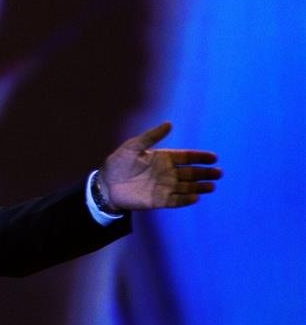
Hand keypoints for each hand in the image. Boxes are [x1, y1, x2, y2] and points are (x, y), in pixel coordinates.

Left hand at [100, 122, 221, 210]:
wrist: (106, 184)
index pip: (187, 157)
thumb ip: (151, 136)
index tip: (213, 158)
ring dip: (199, 187)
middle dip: (205, 173)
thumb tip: (169, 124)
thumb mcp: (133, 146)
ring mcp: (164, 187)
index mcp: (163, 158)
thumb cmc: (118, 163)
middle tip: (218, 173)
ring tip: (211, 186)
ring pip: (187, 187)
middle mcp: (167, 173)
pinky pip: (176, 201)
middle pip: (191, 173)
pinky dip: (185, 200)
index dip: (200, 157)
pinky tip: (195, 198)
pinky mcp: (159, 200)